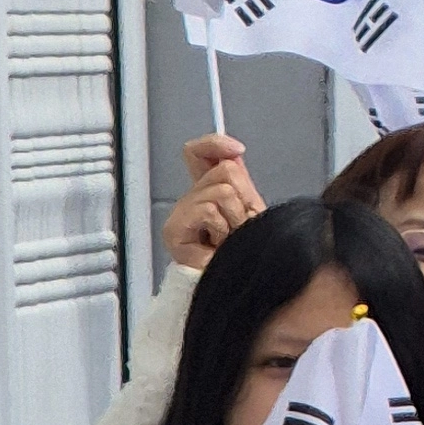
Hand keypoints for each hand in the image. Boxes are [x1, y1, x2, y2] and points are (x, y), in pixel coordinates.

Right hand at [164, 133, 263, 272]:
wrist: (239, 280)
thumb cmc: (244, 252)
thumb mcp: (249, 208)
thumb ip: (240, 179)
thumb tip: (233, 153)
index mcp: (208, 190)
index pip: (197, 152)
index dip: (215, 143)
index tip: (236, 149)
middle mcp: (191, 199)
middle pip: (223, 170)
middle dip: (243, 198)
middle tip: (239, 224)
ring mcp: (180, 214)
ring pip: (221, 190)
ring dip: (236, 217)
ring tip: (230, 237)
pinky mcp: (174, 230)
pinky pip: (209, 210)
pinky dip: (223, 227)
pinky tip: (217, 244)